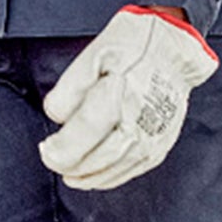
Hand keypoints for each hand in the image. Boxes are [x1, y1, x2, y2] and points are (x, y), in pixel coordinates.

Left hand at [39, 7, 218, 190]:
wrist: (175, 48)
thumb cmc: (136, 44)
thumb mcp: (93, 53)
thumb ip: (71, 87)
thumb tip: (56, 115)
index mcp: (120, 94)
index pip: (84, 132)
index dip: (61, 148)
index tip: (47, 149)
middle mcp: (139, 121)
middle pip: (99, 157)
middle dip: (70, 165)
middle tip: (53, 160)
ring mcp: (153, 136)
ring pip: (115, 170)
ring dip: (88, 177)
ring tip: (69, 174)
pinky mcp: (162, 143)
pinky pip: (133, 170)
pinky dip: (110, 177)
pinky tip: (96, 175)